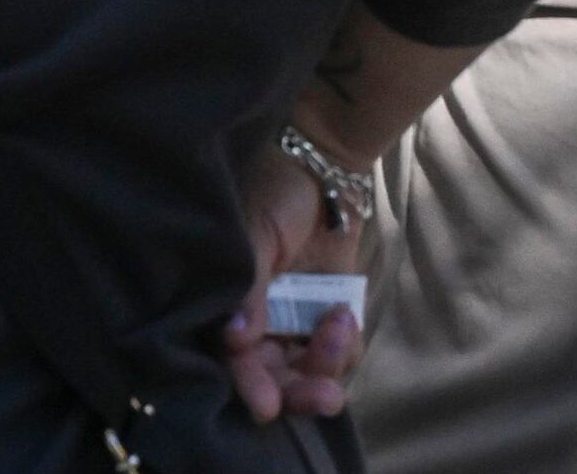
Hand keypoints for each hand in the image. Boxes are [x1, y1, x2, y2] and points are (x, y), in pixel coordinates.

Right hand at [224, 128, 369, 423]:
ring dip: (326, 366)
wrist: (325, 169)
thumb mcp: (257, 234)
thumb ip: (249, 289)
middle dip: (297, 394)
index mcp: (229, 307)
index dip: (249, 385)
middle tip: (323, 397)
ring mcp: (296, 324)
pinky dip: (347, 345)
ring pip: (308, 373)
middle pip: (274, 379)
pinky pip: (342, 353)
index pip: (234, 359)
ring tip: (335, 326)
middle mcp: (260, 326)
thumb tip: (234, 341)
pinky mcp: (331, 317)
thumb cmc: (278, 193)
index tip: (266, 406)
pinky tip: (343, 313)